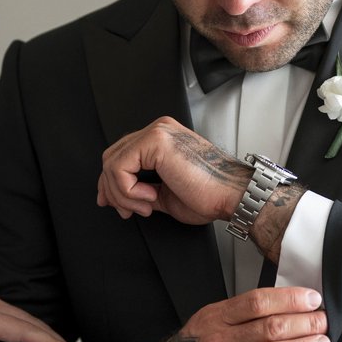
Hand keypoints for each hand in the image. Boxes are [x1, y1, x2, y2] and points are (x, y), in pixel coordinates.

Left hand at [97, 116, 247, 225]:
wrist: (232, 195)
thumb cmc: (210, 195)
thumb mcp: (165, 194)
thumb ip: (140, 189)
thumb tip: (117, 196)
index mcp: (162, 139)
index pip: (121, 155)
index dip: (110, 182)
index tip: (112, 203)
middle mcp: (159, 130)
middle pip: (111, 157)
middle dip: (111, 190)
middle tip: (127, 210)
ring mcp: (157, 132)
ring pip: (112, 164)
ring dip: (123, 194)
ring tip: (146, 205)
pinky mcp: (155, 141)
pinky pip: (120, 168)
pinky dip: (128, 190)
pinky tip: (150, 197)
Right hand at [110, 287, 328, 341]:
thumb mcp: (209, 322)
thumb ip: (241, 315)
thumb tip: (285, 306)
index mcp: (217, 317)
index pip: (257, 302)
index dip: (289, 299)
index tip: (312, 299)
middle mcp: (220, 341)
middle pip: (268, 326)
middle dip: (303, 323)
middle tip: (323, 322)